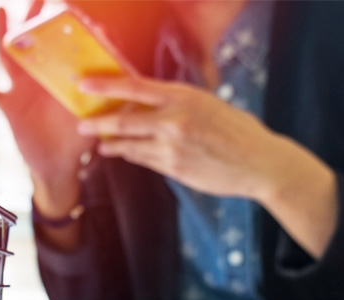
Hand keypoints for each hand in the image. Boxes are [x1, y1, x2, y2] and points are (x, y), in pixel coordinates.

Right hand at [0, 2, 95, 216]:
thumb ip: (105, 98)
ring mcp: (22, 92)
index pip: (64, 49)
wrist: (57, 168)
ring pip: (9, 57)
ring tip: (3, 10)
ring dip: (4, 34)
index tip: (71, 9)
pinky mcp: (8, 107)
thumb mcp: (95, 117)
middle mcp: (41, 81)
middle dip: (35, 19)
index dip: (68, 30)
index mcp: (61, 80)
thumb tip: (120, 76)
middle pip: (35, 43)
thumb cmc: (78, 143)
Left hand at [76, 76, 338, 257]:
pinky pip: (144, 161)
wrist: (260, 164)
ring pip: (130, 145)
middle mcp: (174, 121)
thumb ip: (177, 104)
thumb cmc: (237, 130)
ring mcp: (172, 148)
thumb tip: (146, 103)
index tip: (84, 85)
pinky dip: (132, 156)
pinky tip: (126, 154)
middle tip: (83, 126)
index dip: (106, 86)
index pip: (135, 87)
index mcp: (183, 97)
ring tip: (102, 144)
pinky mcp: (174, 170)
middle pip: (123, 120)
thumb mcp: (208, 104)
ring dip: (113, 144)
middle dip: (98, 123)